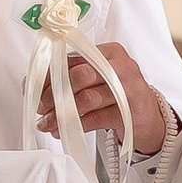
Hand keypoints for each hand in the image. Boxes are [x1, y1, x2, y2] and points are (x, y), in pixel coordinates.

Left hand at [40, 42, 167, 156]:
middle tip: (40, 107)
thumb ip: (71, 76)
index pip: (73, 59)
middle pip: (80, 76)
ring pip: (87, 98)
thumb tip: (33, 85)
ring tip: (47, 123)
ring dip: (62, 113)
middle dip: (54, 93)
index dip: (49, 74)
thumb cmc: (117, 95)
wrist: (148, 118)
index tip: (32, 89)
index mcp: (109, 52)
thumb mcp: (98, 79)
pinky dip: (76, 125)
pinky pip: (97, 118)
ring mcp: (129, 88)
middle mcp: (121, 66)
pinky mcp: (131, 111)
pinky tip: (63, 130)